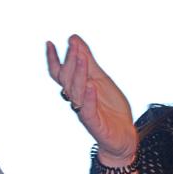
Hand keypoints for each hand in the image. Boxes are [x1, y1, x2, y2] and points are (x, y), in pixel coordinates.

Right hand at [46, 35, 137, 166]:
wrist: (123, 134)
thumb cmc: (110, 107)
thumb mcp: (100, 78)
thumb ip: (88, 61)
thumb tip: (74, 39)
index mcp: (77, 89)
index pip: (60, 74)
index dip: (53, 60)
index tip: (49, 43)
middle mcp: (77, 100)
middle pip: (67, 80)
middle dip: (70, 62)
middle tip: (74, 46)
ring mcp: (84, 112)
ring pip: (77, 93)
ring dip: (78, 75)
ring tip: (82, 59)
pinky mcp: (94, 124)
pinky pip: (88, 110)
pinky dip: (89, 98)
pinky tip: (91, 86)